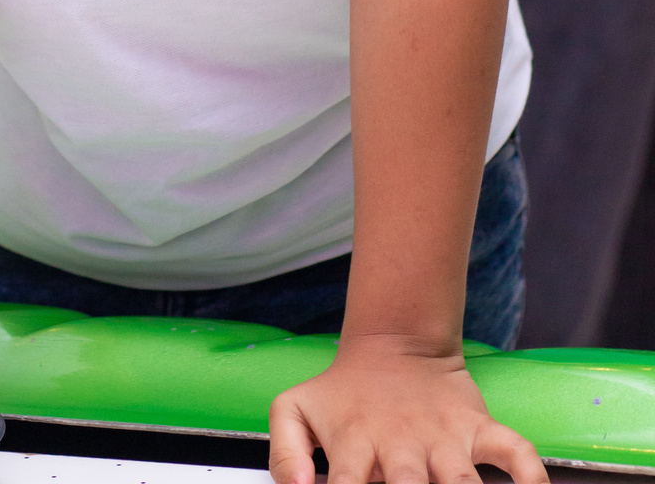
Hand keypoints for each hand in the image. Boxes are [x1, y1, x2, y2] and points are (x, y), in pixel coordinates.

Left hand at [269, 341, 547, 483]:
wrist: (393, 343)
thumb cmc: (343, 394)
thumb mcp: (296, 409)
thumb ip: (284, 451)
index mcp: (356, 445)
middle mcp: (401, 445)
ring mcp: (444, 437)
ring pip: (462, 480)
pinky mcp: (478, 426)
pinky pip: (514, 451)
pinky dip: (529, 474)